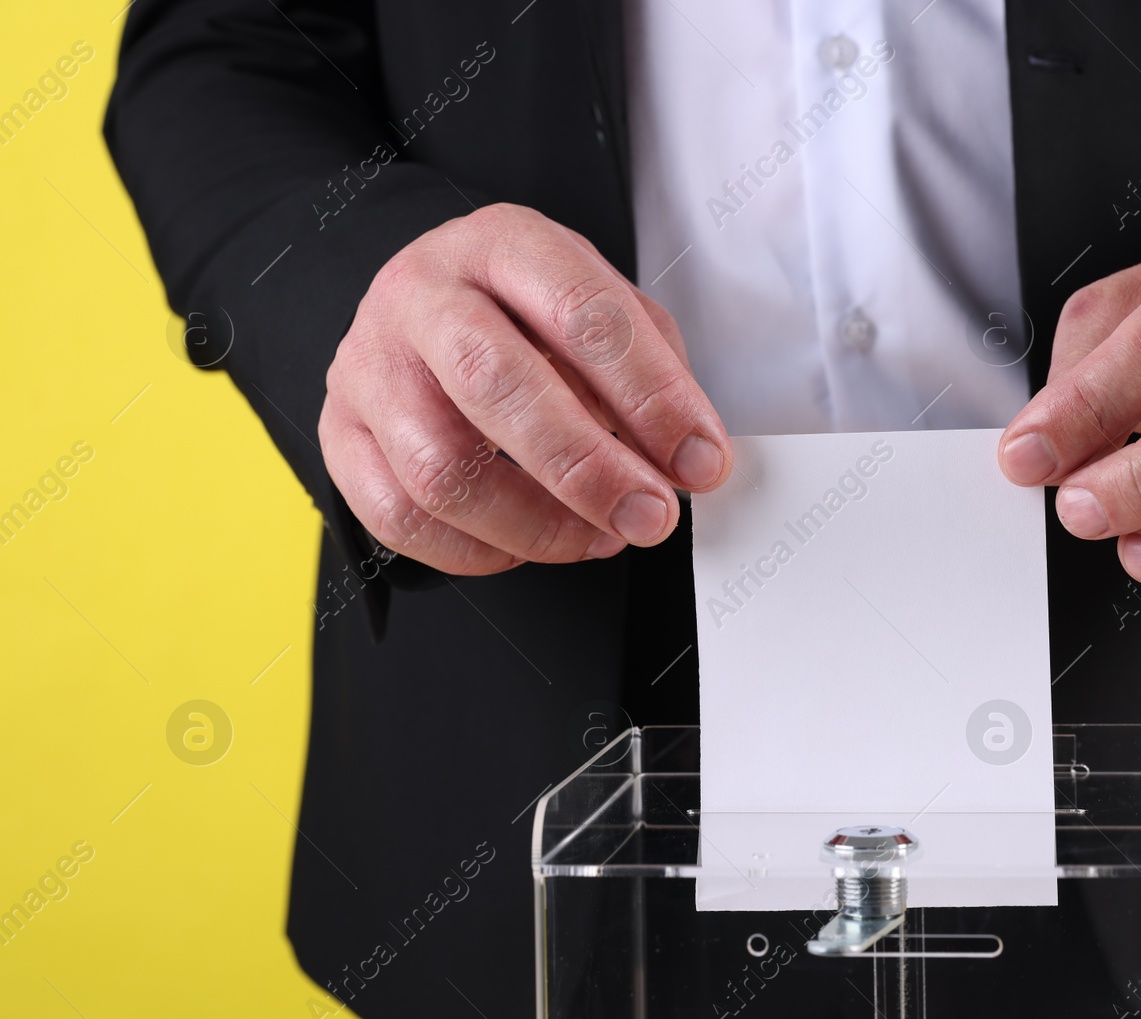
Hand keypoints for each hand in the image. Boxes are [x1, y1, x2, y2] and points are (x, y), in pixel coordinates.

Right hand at [319, 203, 731, 573]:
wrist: (425, 304)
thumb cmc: (526, 312)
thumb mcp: (602, 306)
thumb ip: (653, 370)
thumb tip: (689, 458)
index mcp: (504, 243)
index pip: (580, 314)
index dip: (652, 397)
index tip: (700, 461)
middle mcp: (423, 293)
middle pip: (497, 384)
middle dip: (588, 468)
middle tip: (649, 515)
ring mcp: (369, 364)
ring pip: (442, 469)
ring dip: (537, 525)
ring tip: (598, 536)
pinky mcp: (339, 433)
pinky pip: (400, 517)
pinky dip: (476, 552)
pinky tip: (526, 546)